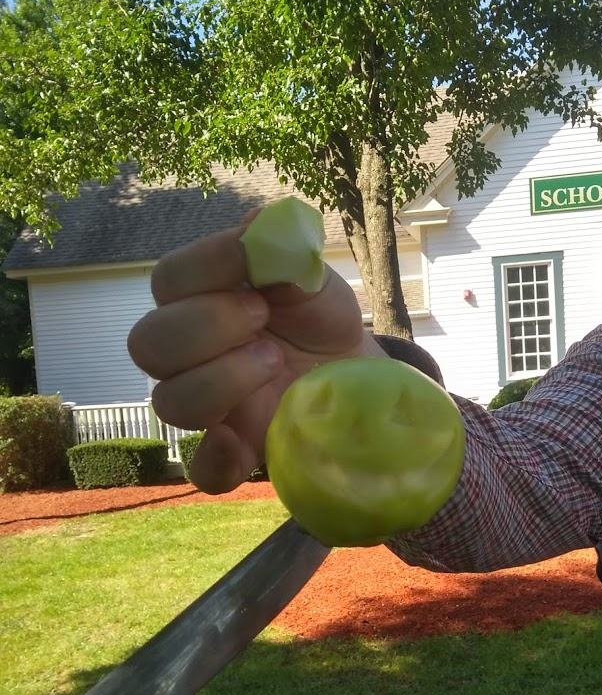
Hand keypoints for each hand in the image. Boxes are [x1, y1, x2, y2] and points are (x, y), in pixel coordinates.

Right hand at [127, 210, 384, 493]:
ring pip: (169, 402)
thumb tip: (264, 224)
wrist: (360, 373)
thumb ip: (285, 253)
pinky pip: (202, 470)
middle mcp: (187, 354)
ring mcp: (207, 407)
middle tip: (263, 320)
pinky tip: (240, 442)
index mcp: (197, 299)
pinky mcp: (235, 452)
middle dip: (208, 325)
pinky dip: (215, 459)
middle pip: (148, 343)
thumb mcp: (312, 279)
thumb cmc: (319, 318)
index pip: (168, 279)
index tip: (257, 265)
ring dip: (221, 379)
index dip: (207, 267)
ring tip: (273, 361)